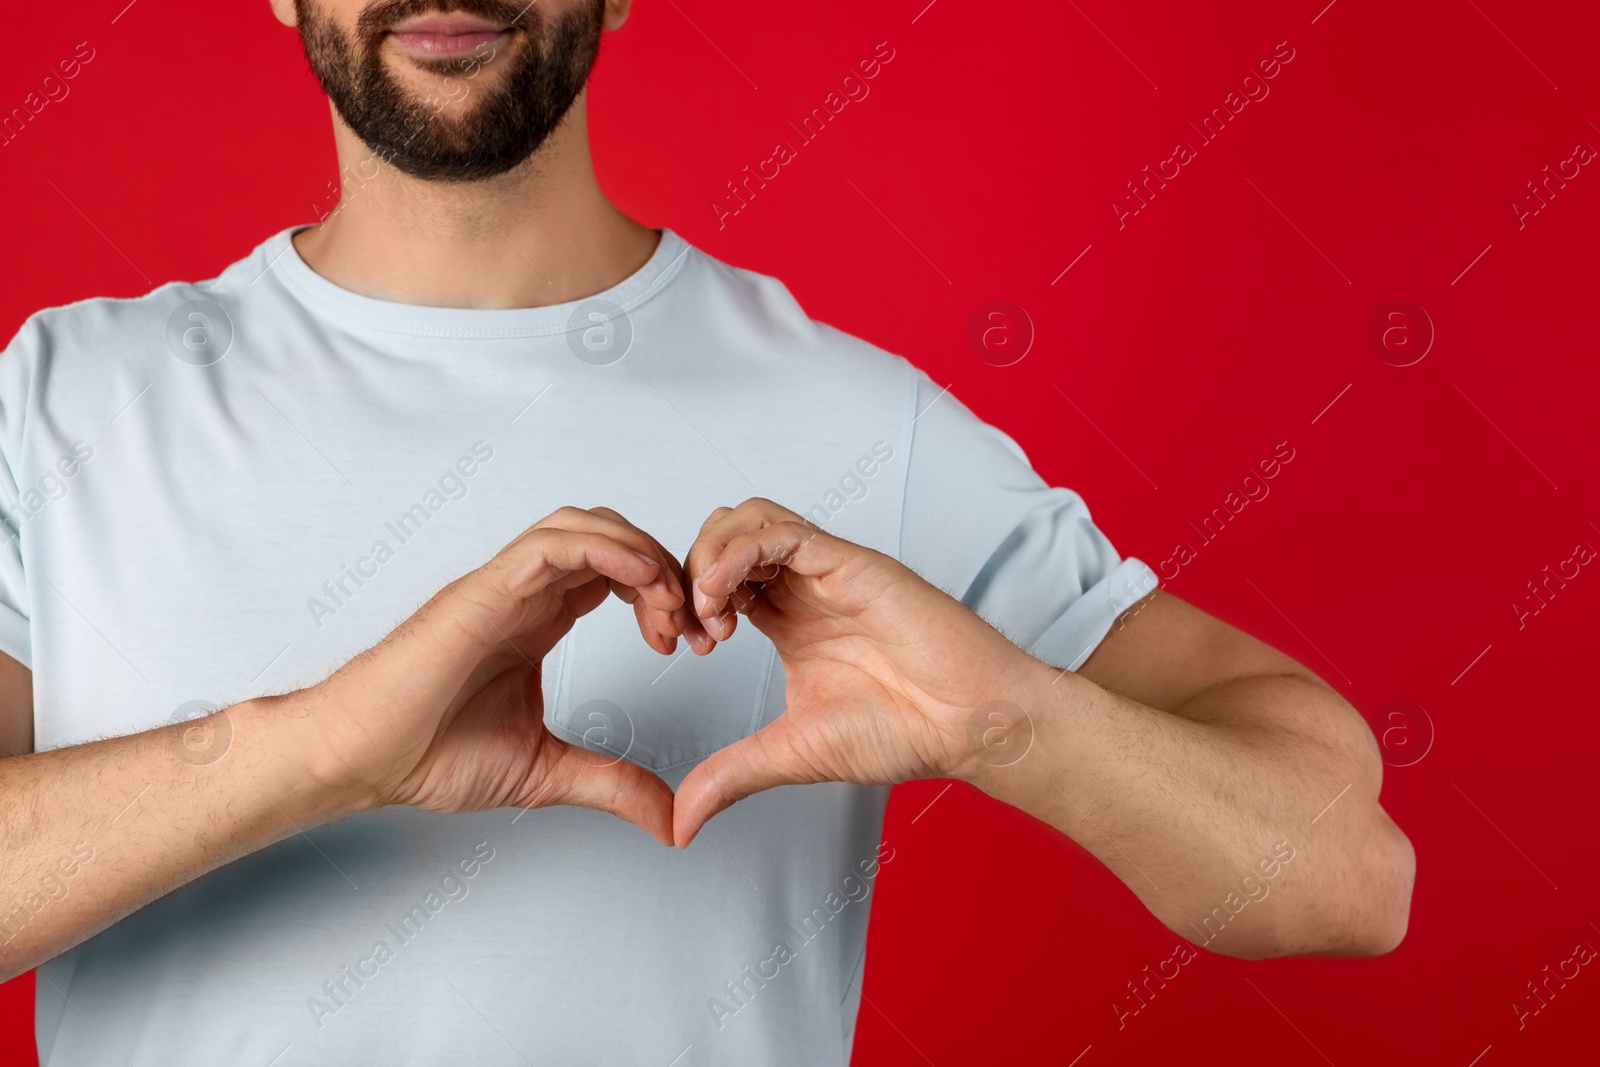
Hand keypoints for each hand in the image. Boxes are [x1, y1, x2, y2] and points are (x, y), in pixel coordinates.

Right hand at [284, 506, 702, 844]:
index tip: (692, 645)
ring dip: (643, 553)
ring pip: (587, 526)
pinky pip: (555, 544)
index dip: (665, 596)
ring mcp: (505, 586)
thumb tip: (671, 822)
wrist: (362, 758)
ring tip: (670, 607)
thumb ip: (612, 785)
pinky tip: (642, 581)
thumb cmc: (428, 755)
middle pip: (613, 540)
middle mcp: (525, 594)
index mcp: (538, 620)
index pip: (619, 575)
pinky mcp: (486, 589)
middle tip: (694, 628)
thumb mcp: (548, 772)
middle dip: (667, 571)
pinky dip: (607, 549)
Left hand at [674, 498, 1041, 844]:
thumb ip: (731, 776)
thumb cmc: (903, 731)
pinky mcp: (848, 561)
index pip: (716, 578)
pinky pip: (779, 531)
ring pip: (745, 519)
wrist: (967, 724)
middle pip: (722, 535)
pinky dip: (736, 554)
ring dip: (709, 556)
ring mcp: (825, 568)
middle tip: (690, 628)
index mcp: (788, 618)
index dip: (685, 602)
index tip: (681, 648)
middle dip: (687, 571)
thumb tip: (680, 824)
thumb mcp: (791, 752)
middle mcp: (803, 586)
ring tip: (709, 611)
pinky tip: (726, 600)